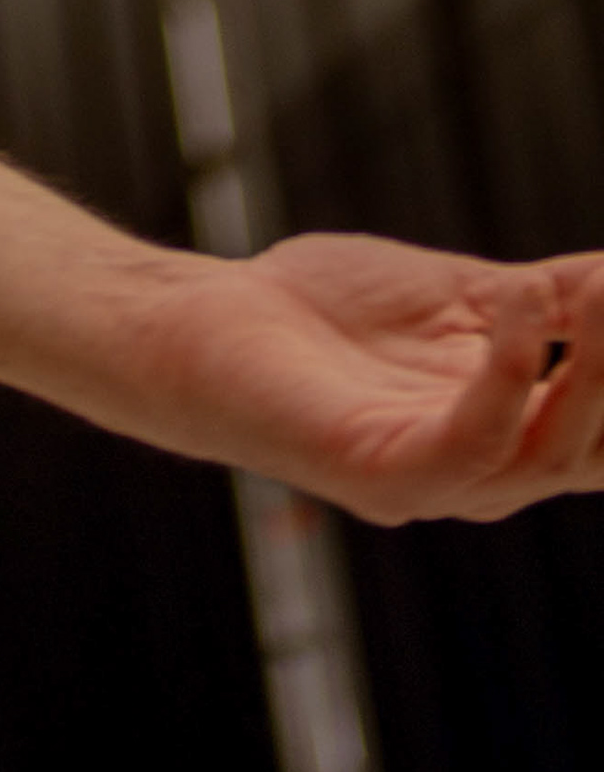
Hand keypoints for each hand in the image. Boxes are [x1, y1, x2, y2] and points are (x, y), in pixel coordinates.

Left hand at [134, 227, 603, 522]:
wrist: (208, 321)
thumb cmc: (326, 314)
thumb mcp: (461, 296)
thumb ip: (546, 298)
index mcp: (513, 435)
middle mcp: (489, 475)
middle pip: (600, 451)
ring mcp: (439, 484)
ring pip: (553, 453)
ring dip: (596, 372)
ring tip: (602, 288)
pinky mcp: (385, 477)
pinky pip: (472, 441)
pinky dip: (510, 375)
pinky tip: (520, 303)